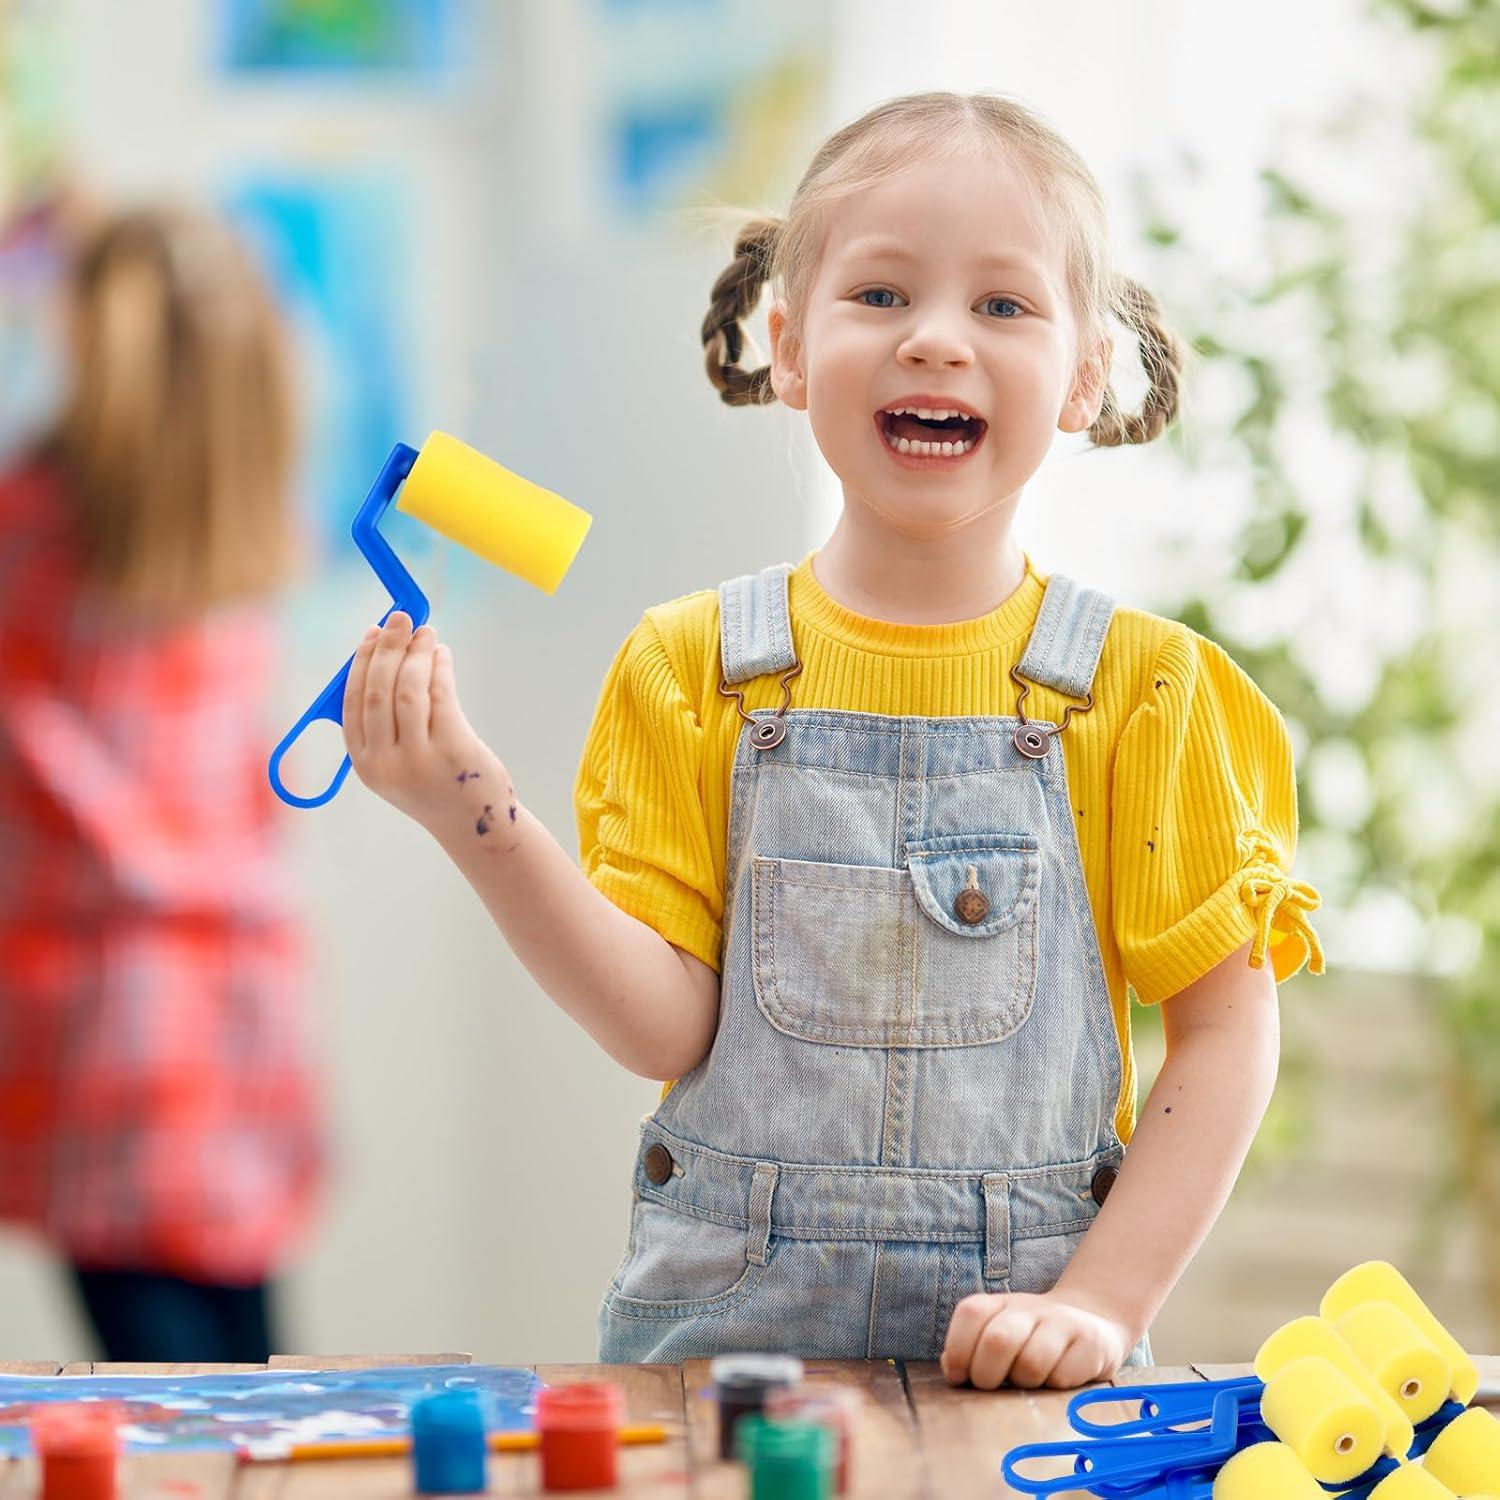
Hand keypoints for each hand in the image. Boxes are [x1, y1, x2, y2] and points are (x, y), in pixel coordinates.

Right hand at [342, 611, 513, 839]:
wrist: (473, 825)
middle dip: (387, 647)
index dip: (361, 662)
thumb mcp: (396, 763)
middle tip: (399, 619)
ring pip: (409, 689)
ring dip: (416, 653)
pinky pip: (440, 695)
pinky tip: (442, 655)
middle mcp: (385, 762)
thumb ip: (385, 722)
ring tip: (426, 633)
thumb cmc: (434, 785)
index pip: (352, 701)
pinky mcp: (452, 749)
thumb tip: (386, 655)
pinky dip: (439, 668)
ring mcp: (418, 758)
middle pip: (378, 689)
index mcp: (364, 763)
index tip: (371, 634)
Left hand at [940, 1290, 1133, 1389]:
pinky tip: (1056, 1381)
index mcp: (999, 1304)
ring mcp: (1062, 1322)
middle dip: (987, 1374)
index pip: (971, 1313)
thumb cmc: (1032, 1341)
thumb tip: (952, 1369)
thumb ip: (970, 1352)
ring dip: (1023, 1384)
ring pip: (1031, 1363)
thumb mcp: (998, 1337)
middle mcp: (1029, 1308)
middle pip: (998, 1339)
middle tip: (992, 1387)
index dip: (959, 1348)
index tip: (959, 1376)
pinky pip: (1062, 1377)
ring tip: (1029, 1382)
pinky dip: (1053, 1388)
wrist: (1092, 1322)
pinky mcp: (1091, 1343)